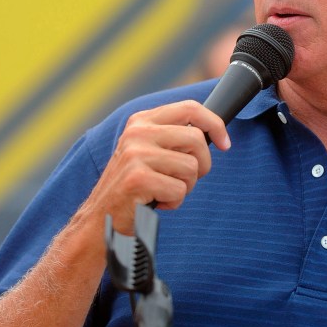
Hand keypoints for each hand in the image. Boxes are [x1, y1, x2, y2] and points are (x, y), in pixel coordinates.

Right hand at [82, 100, 229, 233]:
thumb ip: (174, 137)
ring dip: (186, 187)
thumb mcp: (149, 151)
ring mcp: (136, 154)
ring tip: (165, 191)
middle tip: (187, 179)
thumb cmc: (135, 186)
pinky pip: (180, 190)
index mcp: (142, 121)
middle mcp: (138, 132)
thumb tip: (214, 132)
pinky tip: (156, 203)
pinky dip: (174, 202)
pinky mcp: (138, 178)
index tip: (225, 143)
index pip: (190, 108)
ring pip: (191, 167)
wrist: (100, 218)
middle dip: (202, 165)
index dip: (215, 124)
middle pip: (197, 139)